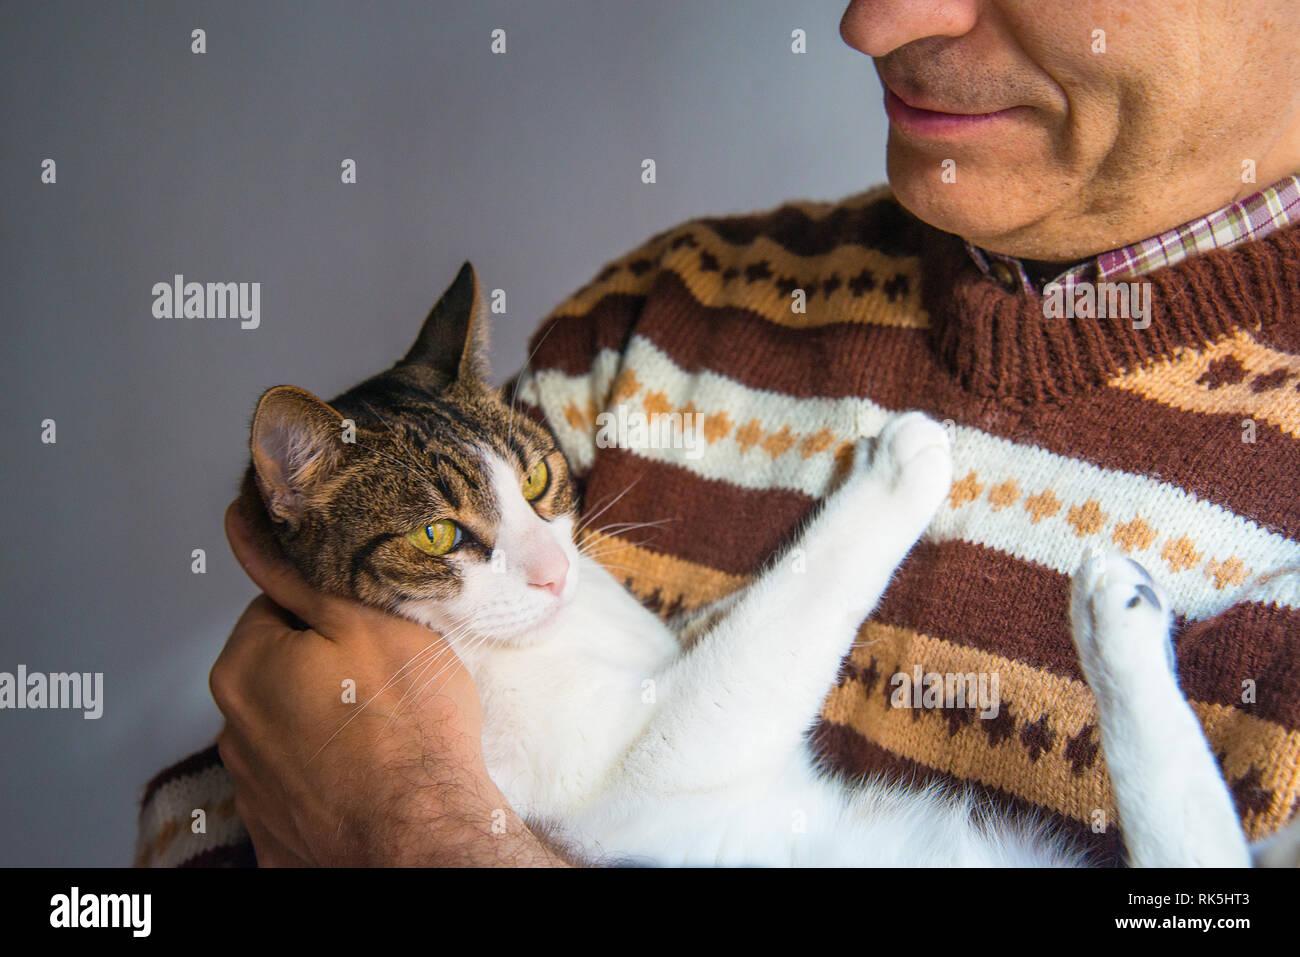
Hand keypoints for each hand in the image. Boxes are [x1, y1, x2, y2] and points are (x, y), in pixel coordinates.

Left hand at [210, 501, 567, 865]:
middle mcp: (231, 728)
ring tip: (382, 729)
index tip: (370, 631)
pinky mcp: (275, 832)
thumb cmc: (407, 724)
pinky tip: (367, 774)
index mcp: (243, 667)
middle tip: (383, 678)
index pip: (276, 608)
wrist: (425, 830)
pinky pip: (300, 784)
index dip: (330, 613)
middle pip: (279, 669)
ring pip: (290, 726)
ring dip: (324, 721)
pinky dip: (327, 777)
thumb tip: (241, 524)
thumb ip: (293, 573)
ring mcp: (251, 788)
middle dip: (323, 667)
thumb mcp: (363, 622)